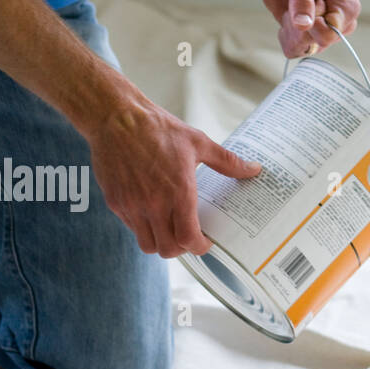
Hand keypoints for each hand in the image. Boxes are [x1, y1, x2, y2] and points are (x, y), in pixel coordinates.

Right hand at [84, 93, 261, 257]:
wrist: (118, 119)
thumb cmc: (160, 130)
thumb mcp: (199, 143)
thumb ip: (228, 162)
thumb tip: (254, 170)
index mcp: (178, 191)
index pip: (188, 238)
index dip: (199, 247)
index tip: (206, 243)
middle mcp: (153, 204)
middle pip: (167, 249)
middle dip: (182, 249)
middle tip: (191, 237)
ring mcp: (131, 206)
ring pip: (147, 244)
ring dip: (161, 242)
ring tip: (172, 228)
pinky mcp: (115, 202)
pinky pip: (131, 227)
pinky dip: (144, 228)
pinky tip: (154, 212)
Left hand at [259, 0, 360, 57]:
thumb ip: (302, 1)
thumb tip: (304, 25)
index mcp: (348, 7)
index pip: (331, 34)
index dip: (312, 23)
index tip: (309, 2)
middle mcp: (340, 23)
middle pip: (318, 43)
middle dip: (299, 26)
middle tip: (296, 3)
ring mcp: (325, 31)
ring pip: (304, 49)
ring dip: (291, 30)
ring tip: (292, 9)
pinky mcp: (310, 36)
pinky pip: (294, 50)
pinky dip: (285, 35)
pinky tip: (288, 17)